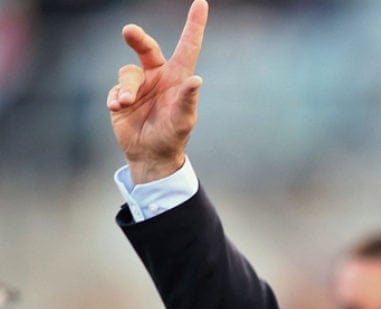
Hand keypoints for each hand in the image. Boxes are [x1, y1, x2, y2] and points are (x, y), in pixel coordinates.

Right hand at [106, 0, 208, 184]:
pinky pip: (113, 90)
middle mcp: (158, 77)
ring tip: (125, 103)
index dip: (194, 26)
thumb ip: (187, 100)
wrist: (150, 155)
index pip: (188, 47)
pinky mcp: (120, 96)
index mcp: (178, 78)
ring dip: (125, 88)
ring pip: (127, 73)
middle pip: (146, 48)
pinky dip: (115, 99)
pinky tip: (119, 110)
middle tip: (129, 31)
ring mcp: (139, 86)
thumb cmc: (173, 136)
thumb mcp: (183, 121)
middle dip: (137, 38)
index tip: (201, 3)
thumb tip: (196, 79)